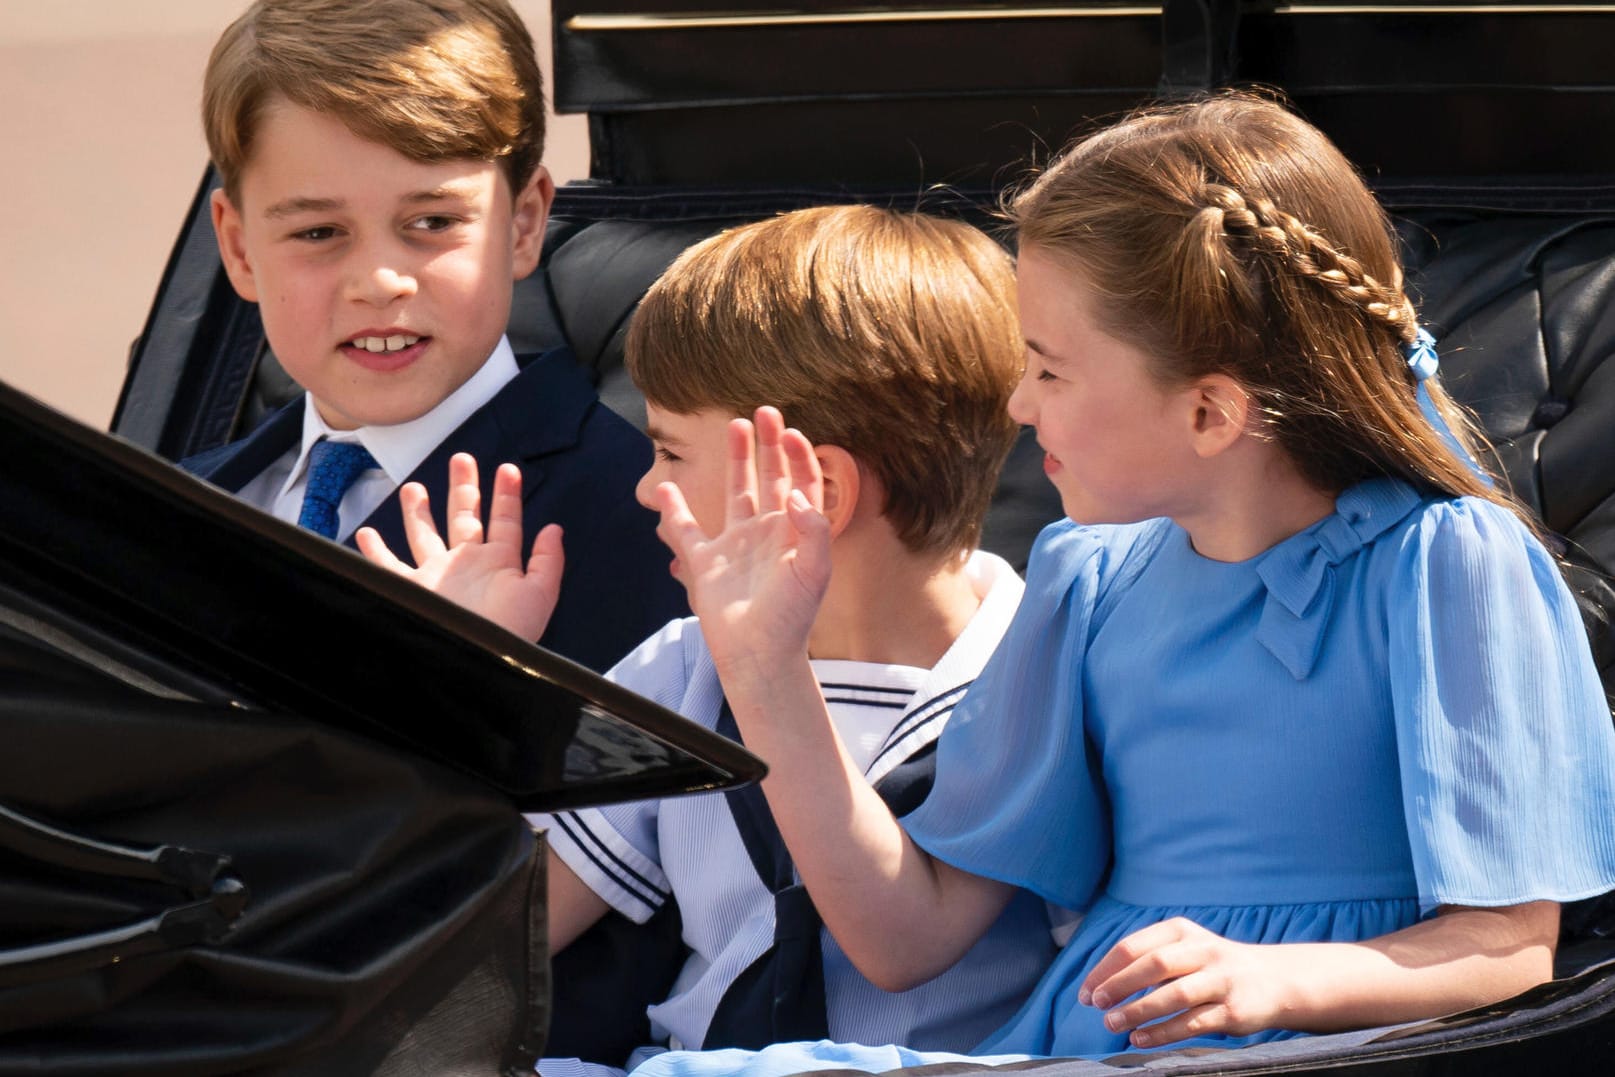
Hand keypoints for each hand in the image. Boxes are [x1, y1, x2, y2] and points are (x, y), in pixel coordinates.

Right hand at [355, 452, 562, 640]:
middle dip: (464, 488)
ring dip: (420, 511)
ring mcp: (437, 577)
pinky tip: (367, 535)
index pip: (505, 521)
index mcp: (498, 563)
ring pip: (425, 535)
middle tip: (462, 460)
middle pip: (464, 517)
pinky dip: (375, 552)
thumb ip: (548, 561)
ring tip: (414, 487)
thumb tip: (554, 528)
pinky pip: (389, 567)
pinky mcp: (412, 590)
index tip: (509, 470)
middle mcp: (466, 565)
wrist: (476, 662)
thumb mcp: (539, 594)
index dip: (508, 495)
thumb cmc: (510, 634)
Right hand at [651, 406, 830, 679]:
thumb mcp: (814, 572)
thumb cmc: (791, 617)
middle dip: (770, 445)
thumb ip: (814, 530)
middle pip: (771, 477)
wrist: (759, 654)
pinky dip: (675, 509)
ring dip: (736, 460)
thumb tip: (798, 494)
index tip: (791, 432)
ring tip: (736, 426)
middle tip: (766, 411)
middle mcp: (768, 533)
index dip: (799, 456)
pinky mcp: (707, 563)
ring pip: (736, 492)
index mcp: (796, 533)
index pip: (802, 483)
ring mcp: (736, 545)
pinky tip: (665, 487)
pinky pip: (686, 530)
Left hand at [1081, 917, 1297, 1048]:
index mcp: (1181, 931)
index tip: (1085, 992)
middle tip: (1096, 1005)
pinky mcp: (1232, 1010)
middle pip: (1153, 966)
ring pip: (1173, 995)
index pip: (1133, 946)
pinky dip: (1162, 1033)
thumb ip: (1148, 959)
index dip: (1105, 970)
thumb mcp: (1183, 948)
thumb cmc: (1212, 966)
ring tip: (1112, 1024)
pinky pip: (1192, 1023)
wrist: (1273, 980)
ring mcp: (1220, 980)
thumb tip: (1099, 984)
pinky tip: (1140, 1039)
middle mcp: (1202, 951)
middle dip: (1119, 986)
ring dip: (1138, 1011)